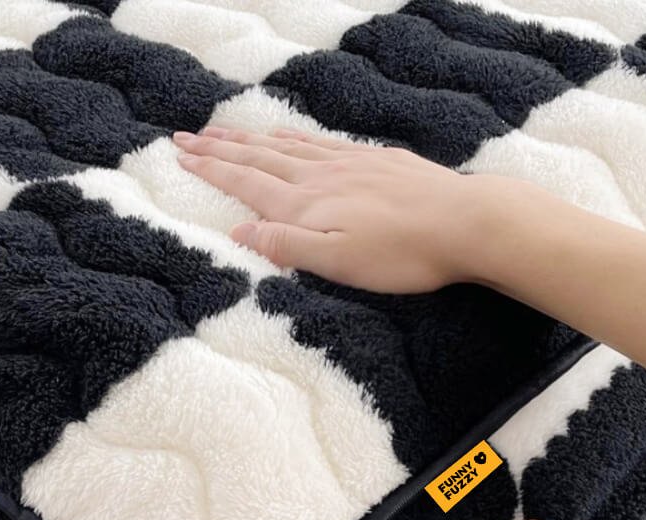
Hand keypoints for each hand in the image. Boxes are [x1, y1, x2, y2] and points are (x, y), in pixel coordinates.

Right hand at [173, 126, 497, 292]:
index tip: (181, 153)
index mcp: (306, 204)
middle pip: (259, 156)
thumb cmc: (401, 253)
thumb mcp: (338, 261)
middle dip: (220, 147)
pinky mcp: (374, 160)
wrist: (464, 222)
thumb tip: (239, 233)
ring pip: (286, 145)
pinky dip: (293, 136)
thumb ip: (286, 246)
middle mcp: (320, 176)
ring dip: (250, 138)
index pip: (246, 182)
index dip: (211, 168)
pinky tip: (288, 133)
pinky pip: (320, 141)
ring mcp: (348, 163)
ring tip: (226, 131)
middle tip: (188, 135)